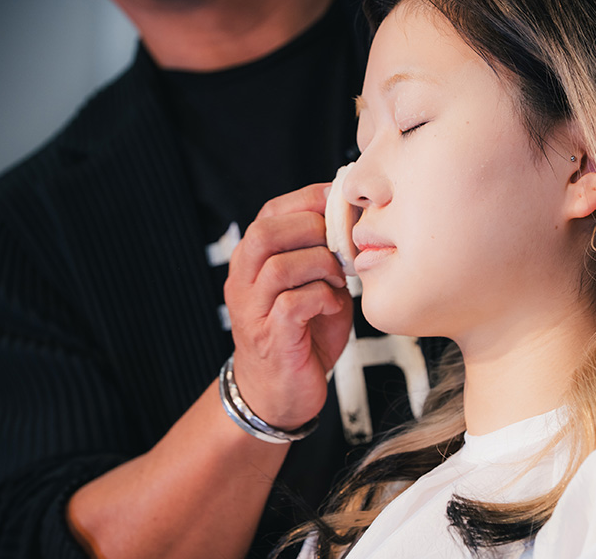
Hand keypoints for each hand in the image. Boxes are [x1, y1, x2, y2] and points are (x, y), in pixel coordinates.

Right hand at [224, 183, 353, 430]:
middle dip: (311, 229)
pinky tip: (333, 304)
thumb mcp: (310, 286)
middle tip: (339, 243)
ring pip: (278, 266)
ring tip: (338, 278)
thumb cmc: (301, 337)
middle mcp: (243, 282)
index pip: (268, 213)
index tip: (339, 205)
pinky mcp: (270, 338)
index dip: (306, 201)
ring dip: (320, 265)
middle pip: (264, 233)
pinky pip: (292, 303)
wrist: (279, 394)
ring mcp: (252, 311)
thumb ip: (322, 256)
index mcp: (251, 262)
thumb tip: (353, 222)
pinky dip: (321, 297)